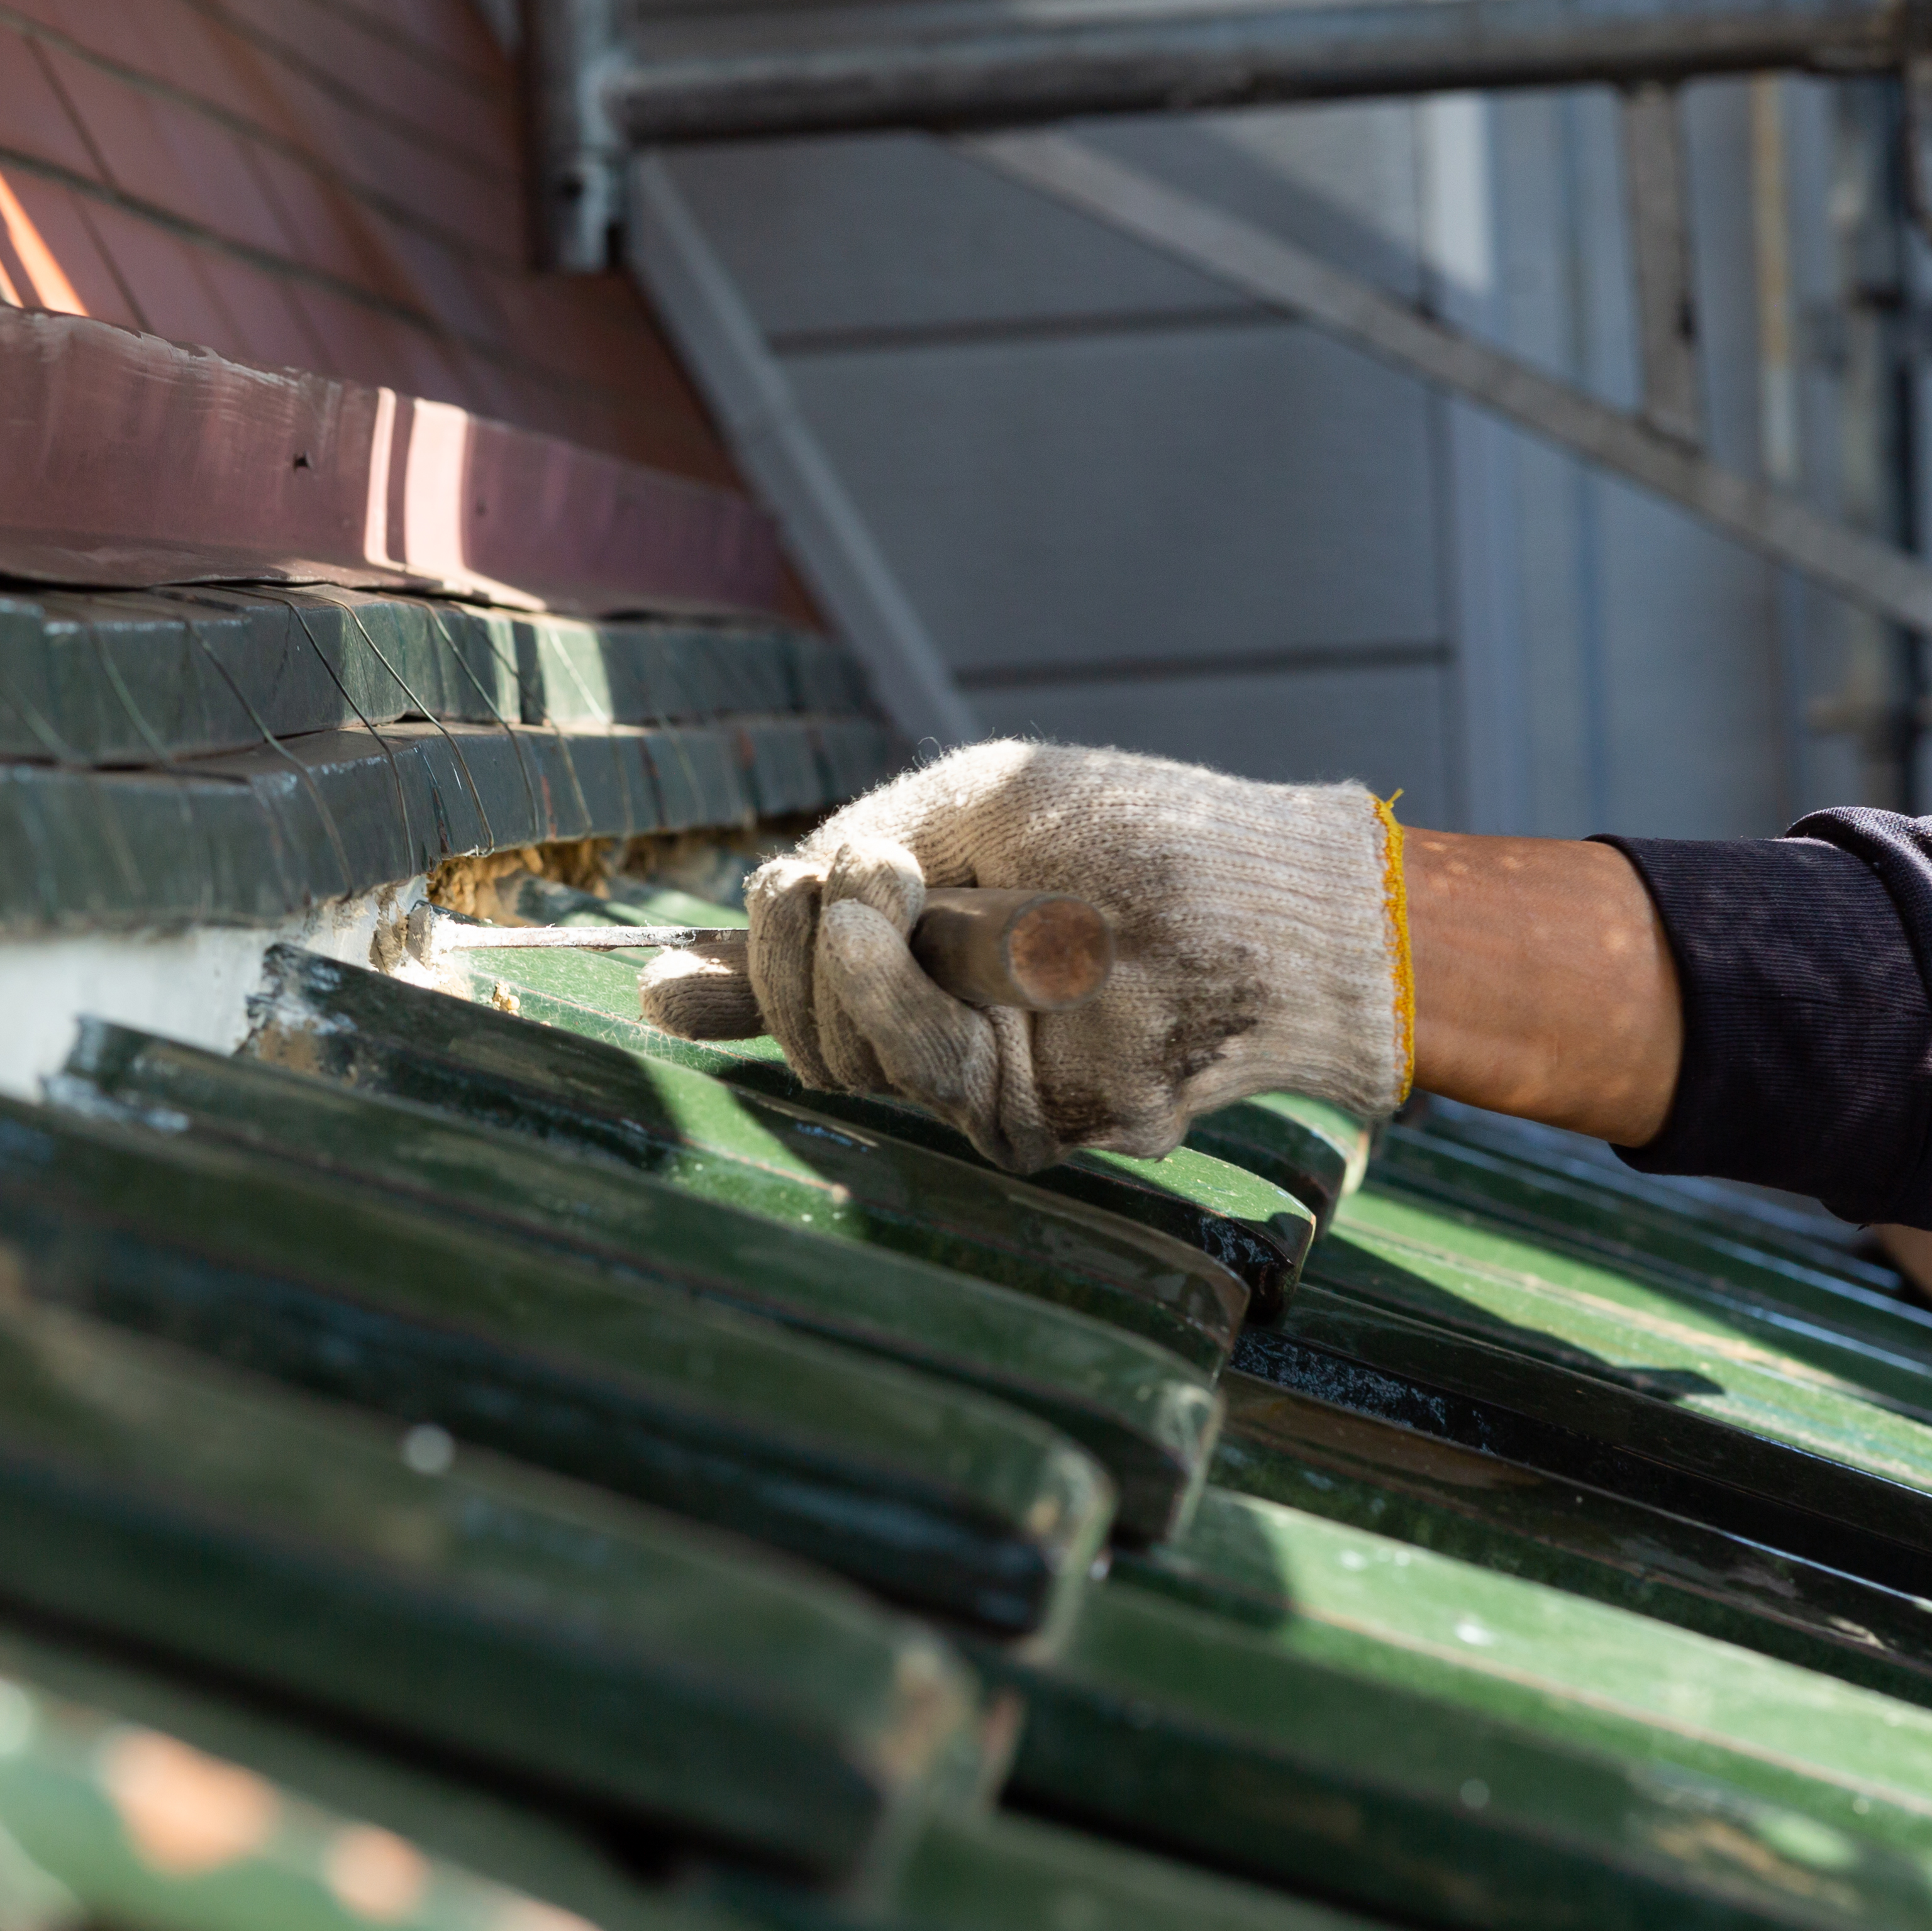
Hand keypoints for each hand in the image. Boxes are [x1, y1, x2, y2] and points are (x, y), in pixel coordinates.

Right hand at [640, 742, 1407, 1170]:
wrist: (1262, 898)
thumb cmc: (1129, 832)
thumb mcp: (965, 808)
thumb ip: (839, 870)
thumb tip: (669, 976)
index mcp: (917, 950)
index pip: (788, 991)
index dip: (728, 983)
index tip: (675, 967)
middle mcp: (935, 1024)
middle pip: (793, 1025)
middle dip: (777, 948)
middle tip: (819, 883)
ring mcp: (973, 1077)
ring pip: (835, 1052)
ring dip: (833, 960)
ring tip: (881, 888)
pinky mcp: (1014, 1122)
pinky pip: (909, 1066)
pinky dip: (889, 989)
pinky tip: (895, 927)